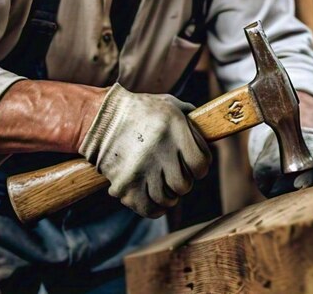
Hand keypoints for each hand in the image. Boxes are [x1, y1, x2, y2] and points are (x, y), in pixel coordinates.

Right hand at [79, 83, 210, 217]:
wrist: (101, 117)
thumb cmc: (139, 110)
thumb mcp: (169, 104)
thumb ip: (190, 117)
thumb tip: (211, 129)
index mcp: (174, 127)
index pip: (201, 164)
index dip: (200, 166)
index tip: (193, 164)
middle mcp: (160, 149)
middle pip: (184, 184)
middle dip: (182, 180)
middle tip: (174, 172)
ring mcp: (142, 168)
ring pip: (168, 199)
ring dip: (168, 195)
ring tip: (162, 184)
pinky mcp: (126, 184)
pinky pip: (149, 208)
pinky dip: (154, 207)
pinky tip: (152, 197)